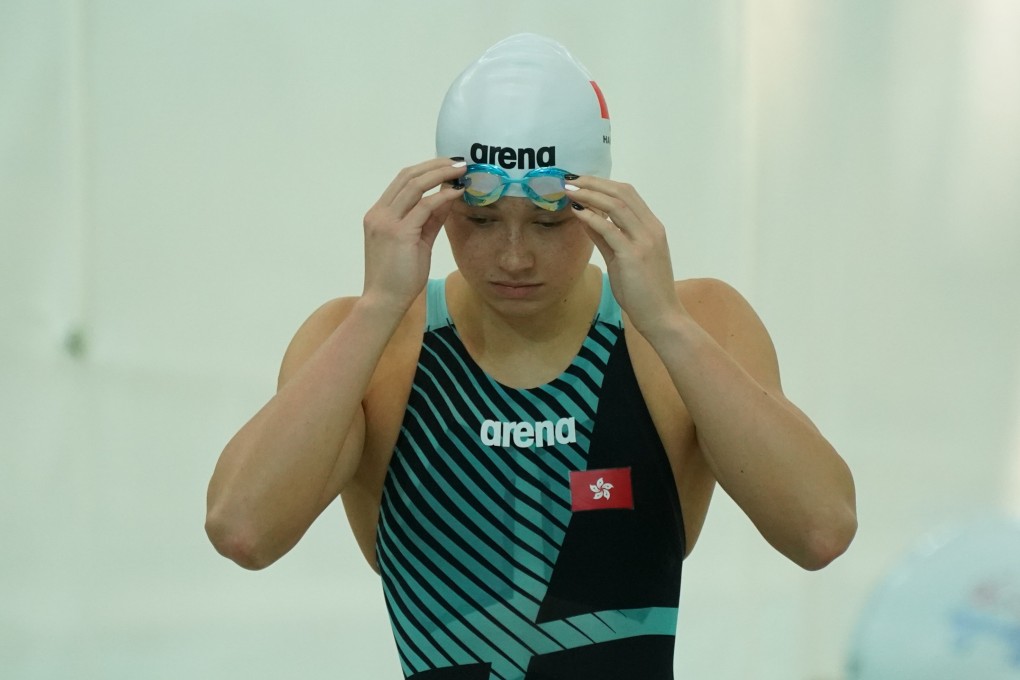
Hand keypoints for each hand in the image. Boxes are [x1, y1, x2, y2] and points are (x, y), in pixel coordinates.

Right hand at [361, 158, 465, 311]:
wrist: (384, 302)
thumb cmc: (399, 277)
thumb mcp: (416, 242)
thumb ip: (429, 220)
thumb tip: (447, 199)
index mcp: (378, 214)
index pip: (402, 181)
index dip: (426, 168)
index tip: (448, 165)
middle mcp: (379, 213)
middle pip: (407, 175)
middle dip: (435, 164)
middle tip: (459, 161)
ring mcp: (386, 221)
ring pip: (415, 184)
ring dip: (441, 174)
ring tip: (462, 170)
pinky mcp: (399, 233)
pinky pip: (425, 206)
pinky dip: (443, 196)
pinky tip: (458, 193)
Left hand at [566, 177, 685, 335]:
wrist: (661, 316)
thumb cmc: (643, 292)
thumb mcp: (622, 259)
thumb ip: (606, 238)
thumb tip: (586, 218)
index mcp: (652, 227)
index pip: (628, 194)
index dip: (603, 184)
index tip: (581, 181)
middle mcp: (651, 228)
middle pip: (621, 193)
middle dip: (593, 183)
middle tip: (569, 179)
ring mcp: (644, 240)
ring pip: (616, 205)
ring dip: (589, 194)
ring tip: (569, 190)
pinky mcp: (633, 255)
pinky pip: (609, 229)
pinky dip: (592, 217)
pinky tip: (576, 212)